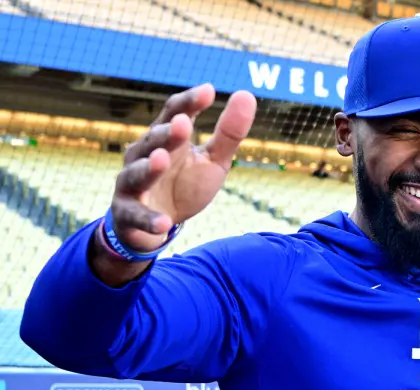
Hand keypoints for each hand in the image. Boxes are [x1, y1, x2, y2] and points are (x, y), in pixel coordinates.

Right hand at [107, 84, 256, 255]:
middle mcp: (143, 156)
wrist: (158, 224)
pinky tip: (164, 223)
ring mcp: (132, 184)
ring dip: (149, 167)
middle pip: (154, 140)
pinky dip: (149, 219)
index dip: (189, 103)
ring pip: (137, 173)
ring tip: (161, 160)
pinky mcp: (128, 213)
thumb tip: (247, 94)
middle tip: (184, 124)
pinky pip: (136, 216)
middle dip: (168, 133)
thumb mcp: (212, 159)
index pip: (174, 114)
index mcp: (166, 139)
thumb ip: (228, 132)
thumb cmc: (185, 185)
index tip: (208, 91)